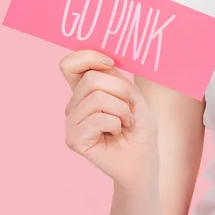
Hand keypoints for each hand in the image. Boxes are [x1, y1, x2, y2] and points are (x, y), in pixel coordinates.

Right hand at [60, 50, 158, 189]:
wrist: (144, 158)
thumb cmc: (140, 127)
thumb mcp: (134, 96)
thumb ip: (116, 80)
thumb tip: (102, 67)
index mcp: (85, 90)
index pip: (70, 64)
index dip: (88, 57)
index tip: (110, 64)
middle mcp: (74, 104)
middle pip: (91, 79)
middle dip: (120, 91)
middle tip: (129, 109)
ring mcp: (72, 121)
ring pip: (97, 98)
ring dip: (121, 110)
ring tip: (124, 122)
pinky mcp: (73, 138)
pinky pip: (97, 118)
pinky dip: (116, 123)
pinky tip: (116, 133)